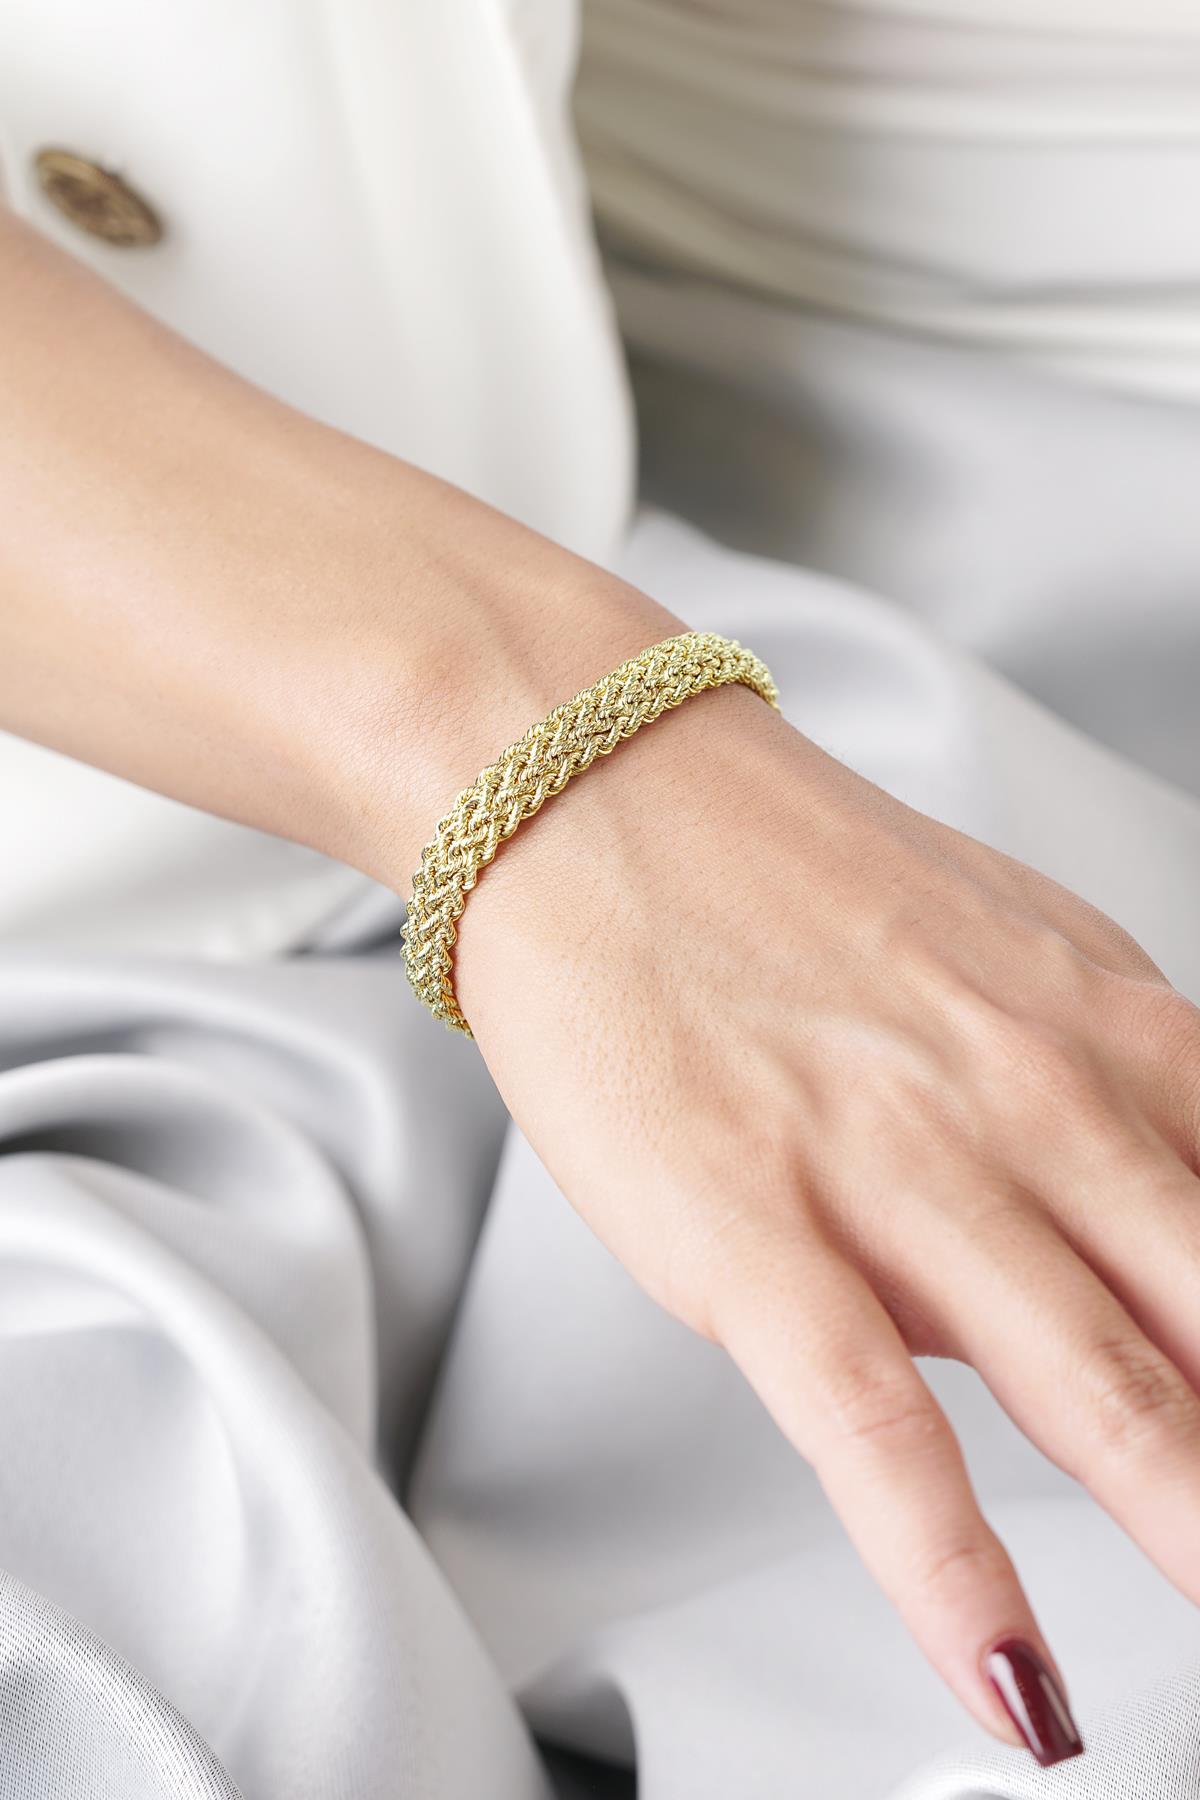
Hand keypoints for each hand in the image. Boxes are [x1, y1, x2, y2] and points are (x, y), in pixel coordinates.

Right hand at [452, 677, 1199, 1762]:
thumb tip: (1143, 1264)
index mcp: (1115, 1035)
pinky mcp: (756, 1230)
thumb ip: (1102, 1105)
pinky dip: (954, 1573)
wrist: (600, 795)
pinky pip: (878, 1427)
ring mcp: (902, 1171)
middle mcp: (1038, 1102)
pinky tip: (1012, 1679)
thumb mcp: (1006, 960)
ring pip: (1105, 1388)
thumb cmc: (787, 882)